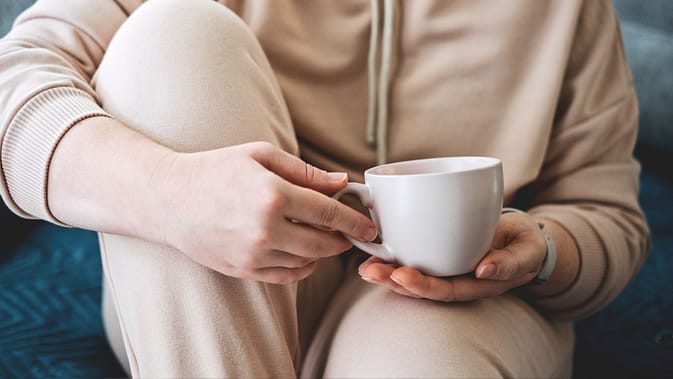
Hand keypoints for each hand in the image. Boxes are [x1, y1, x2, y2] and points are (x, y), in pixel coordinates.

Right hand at [153, 141, 376, 283]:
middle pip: (323, 244)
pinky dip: (301, 266)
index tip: (369, 226)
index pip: (329, 213)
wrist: (169, 199)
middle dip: (342, 240)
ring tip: (320, 237)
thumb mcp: (261, 156)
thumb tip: (341, 183)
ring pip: (307, 263)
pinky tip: (299, 251)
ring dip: (322, 253)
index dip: (354, 220)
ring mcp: (253, 254)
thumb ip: (305, 172)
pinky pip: (286, 276)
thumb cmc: (216, 169)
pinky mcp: (243, 270)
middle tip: (349, 232)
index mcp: (273, 195)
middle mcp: (266, 229)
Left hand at [357, 211, 546, 300]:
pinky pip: (414, 255)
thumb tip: (484, 270)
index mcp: (476, 284)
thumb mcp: (527, 251)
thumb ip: (510, 262)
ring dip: (387, 270)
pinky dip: (394, 253)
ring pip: (412, 273)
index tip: (400, 275)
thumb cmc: (525, 245)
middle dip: (392, 280)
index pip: (444, 290)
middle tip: (369, 270)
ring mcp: (446, 266)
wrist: (523, 237)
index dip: (421, 286)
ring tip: (364, 266)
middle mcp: (456, 279)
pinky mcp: (438, 250)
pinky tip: (374, 247)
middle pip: (421, 285)